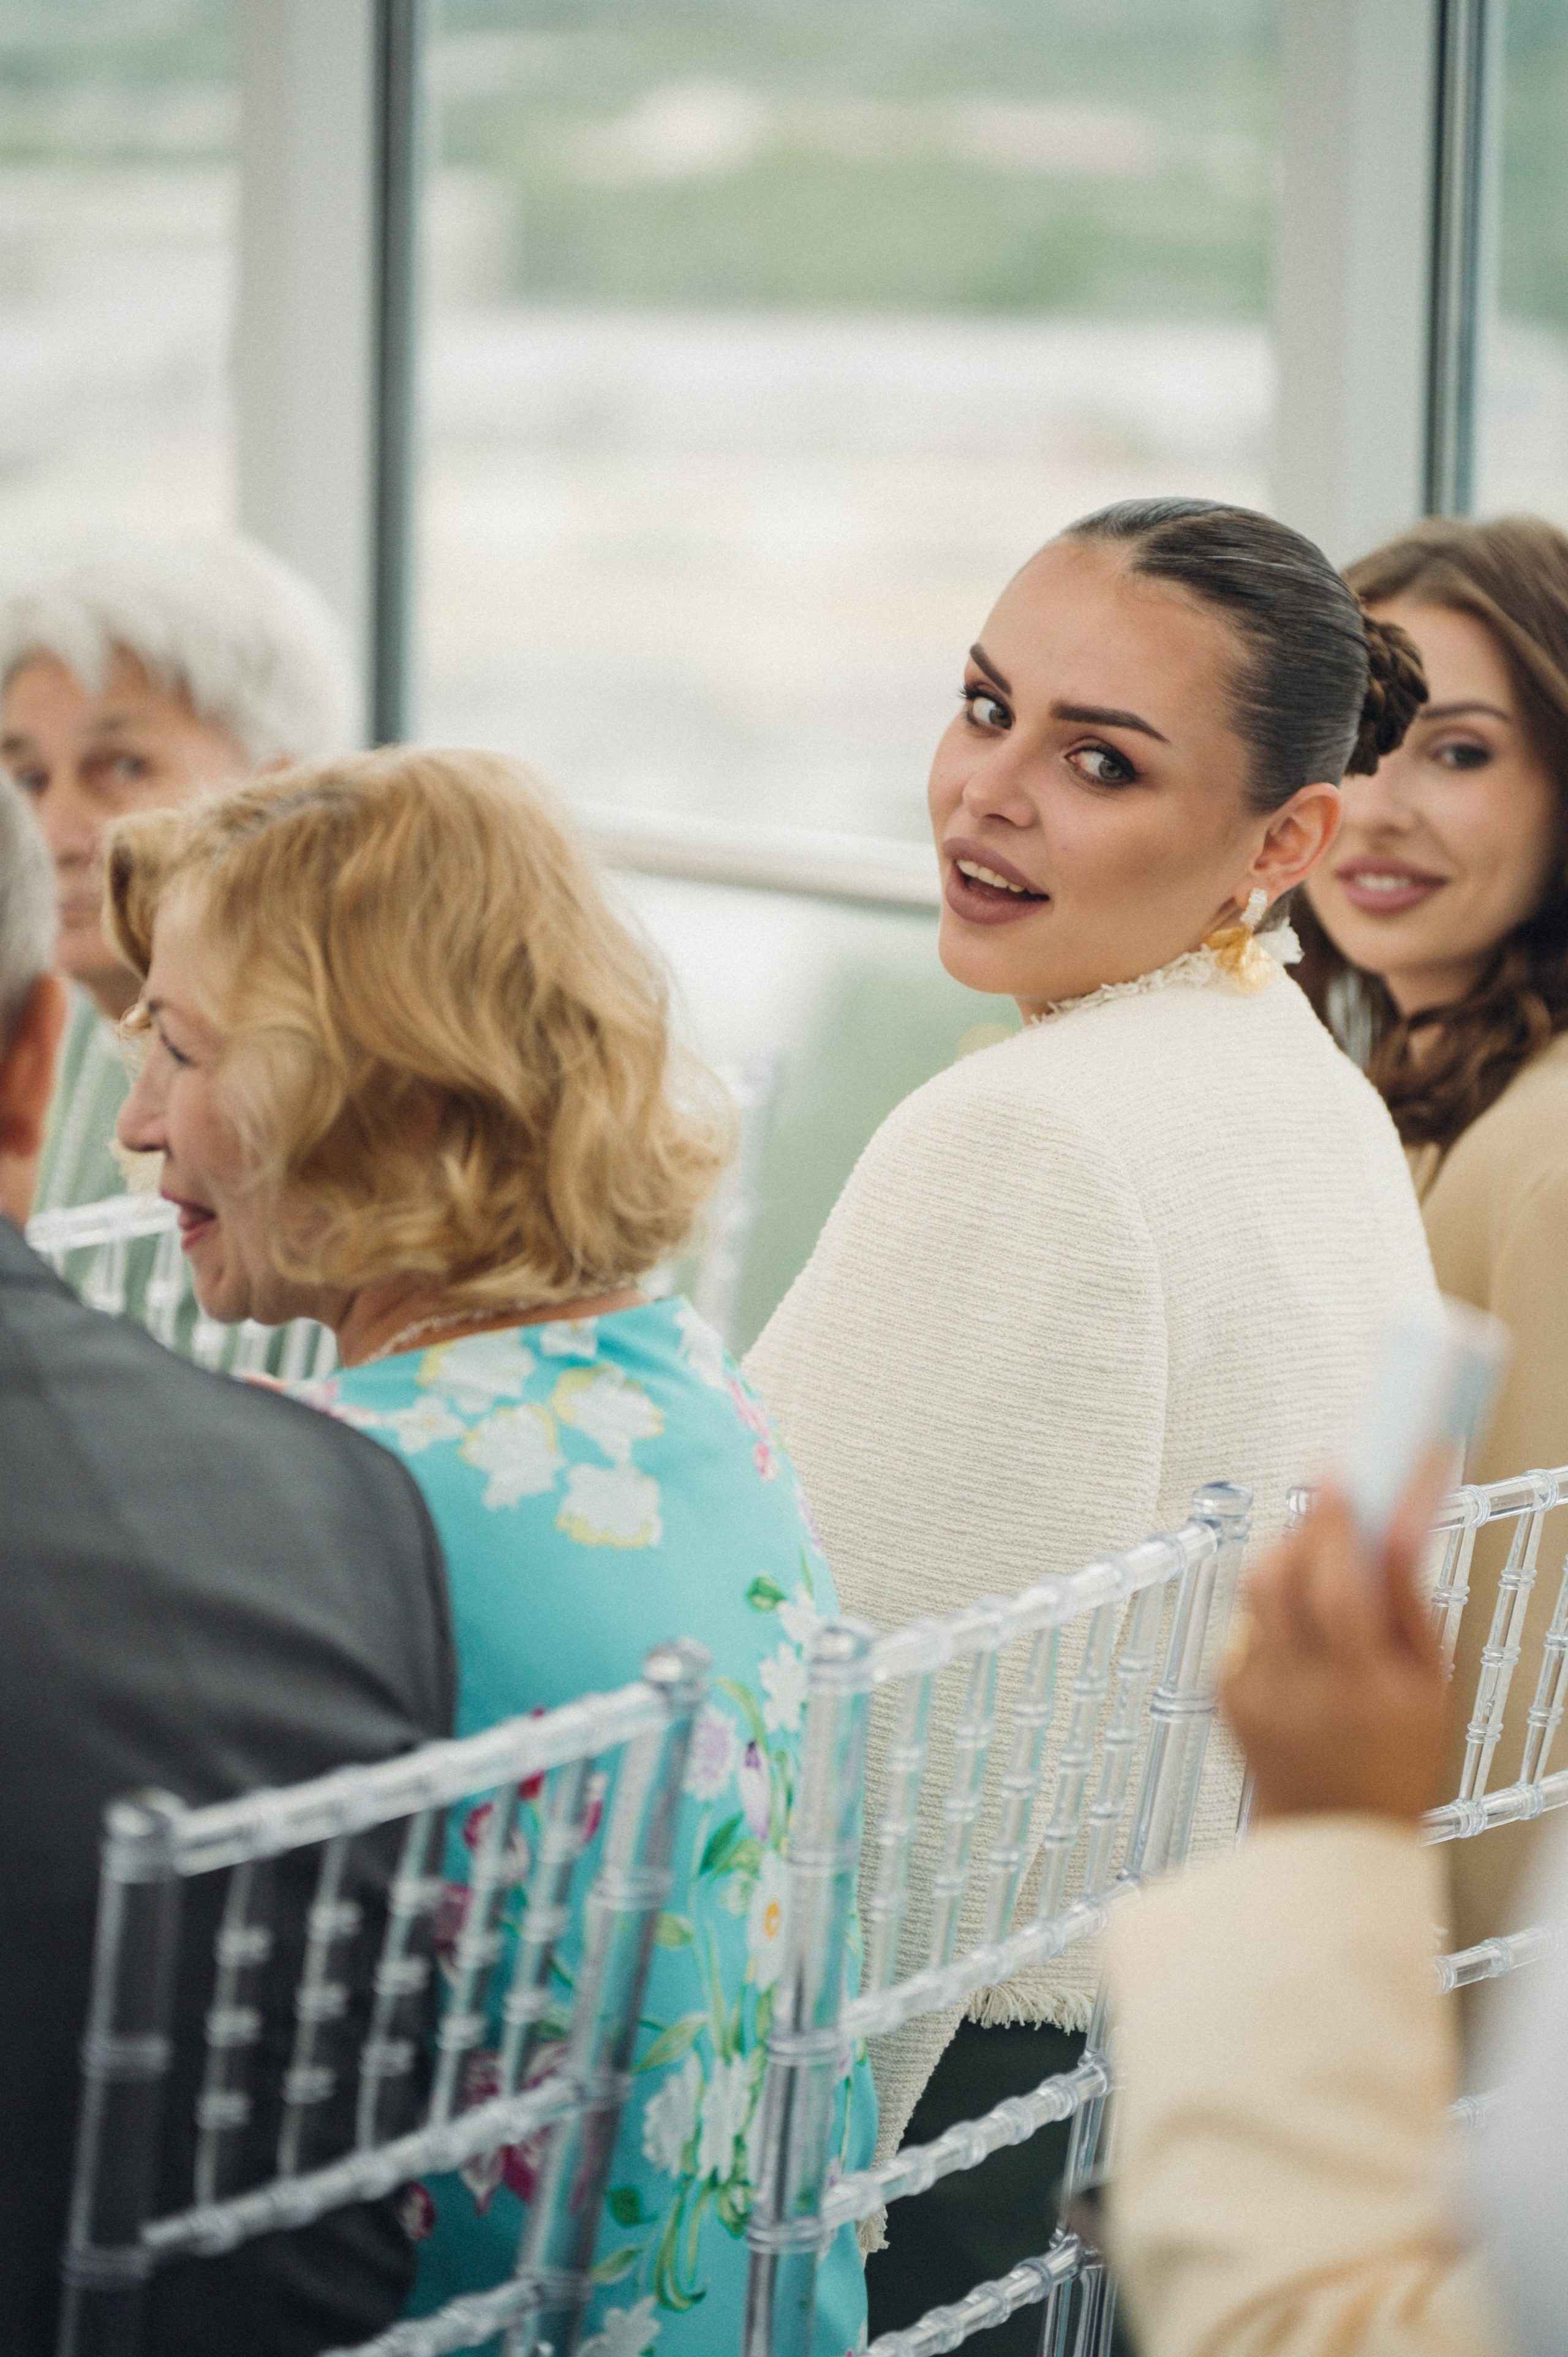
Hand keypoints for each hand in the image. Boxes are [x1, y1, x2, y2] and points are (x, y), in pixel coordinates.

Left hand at [1222, 1461, 1451, 1823]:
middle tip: (1332, 1504)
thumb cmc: (1397, 1759)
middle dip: (1304, 1526)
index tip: (1339, 1474)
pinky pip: (1244, 1622)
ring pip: (1254, 1592)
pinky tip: (1303, 1634)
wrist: (1334, 1836)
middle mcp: (1296, 1693)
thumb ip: (1407, 1599)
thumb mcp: (1430, 1684)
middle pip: (1277, 1577)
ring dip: (1287, 1560)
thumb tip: (1400, 1520)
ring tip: (1323, 1570)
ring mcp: (1251, 1694)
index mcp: (1359, 1692)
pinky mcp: (1223, 1694)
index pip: (1336, 1590)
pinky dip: (1274, 1610)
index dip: (1333, 1525)